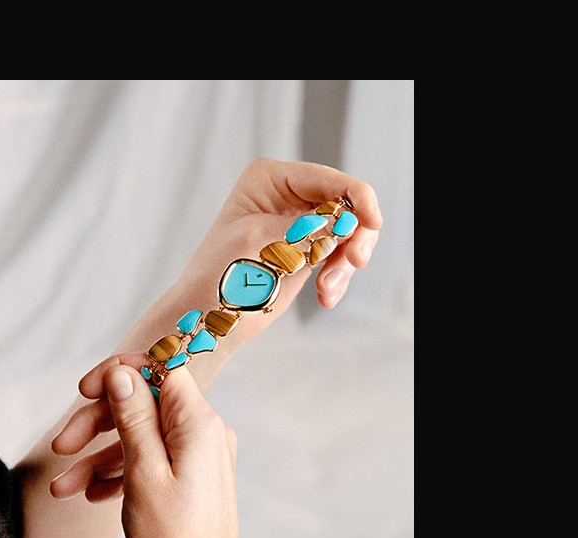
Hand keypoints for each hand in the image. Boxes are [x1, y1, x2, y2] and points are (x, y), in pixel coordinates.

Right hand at [52, 360, 238, 537]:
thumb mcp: (143, 472)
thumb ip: (133, 417)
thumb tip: (122, 373)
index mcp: (199, 423)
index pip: (161, 368)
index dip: (121, 372)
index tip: (84, 389)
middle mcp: (205, 433)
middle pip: (144, 404)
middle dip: (98, 421)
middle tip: (60, 446)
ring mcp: (200, 457)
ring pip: (142, 437)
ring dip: (100, 455)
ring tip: (64, 487)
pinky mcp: (192, 478)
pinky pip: (152, 461)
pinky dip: (121, 472)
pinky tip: (92, 495)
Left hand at [176, 158, 382, 328]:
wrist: (205, 318)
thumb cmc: (218, 275)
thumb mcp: (258, 243)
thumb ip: (304, 229)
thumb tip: (345, 222)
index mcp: (269, 179)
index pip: (326, 180)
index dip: (357, 197)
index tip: (372, 222)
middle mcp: (287, 197)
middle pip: (345, 205)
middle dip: (353, 235)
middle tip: (354, 263)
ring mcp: (299, 226)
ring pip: (347, 235)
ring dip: (344, 264)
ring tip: (328, 290)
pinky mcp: (305, 254)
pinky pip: (338, 259)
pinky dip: (337, 278)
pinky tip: (326, 298)